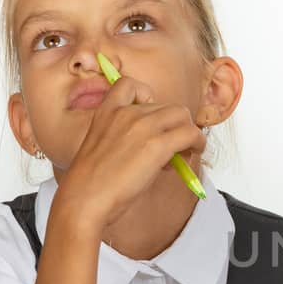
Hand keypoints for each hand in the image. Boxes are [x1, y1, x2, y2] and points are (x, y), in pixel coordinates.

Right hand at [55, 77, 205, 233]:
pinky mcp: (157, 145)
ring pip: (182, 115)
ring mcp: (143, 126)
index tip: (152, 116)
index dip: (146, 96)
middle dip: (173, 124)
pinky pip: (191, 133)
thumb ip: (127, 138)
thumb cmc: (90, 183)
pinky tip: (193, 153)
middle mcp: (126, 113)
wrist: (84, 199)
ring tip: (184, 152)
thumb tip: (159, 147)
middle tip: (173, 146)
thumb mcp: (102, 148)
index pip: (129, 84)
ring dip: (188, 132)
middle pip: (166, 106)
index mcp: (106, 112)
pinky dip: (198, 142)